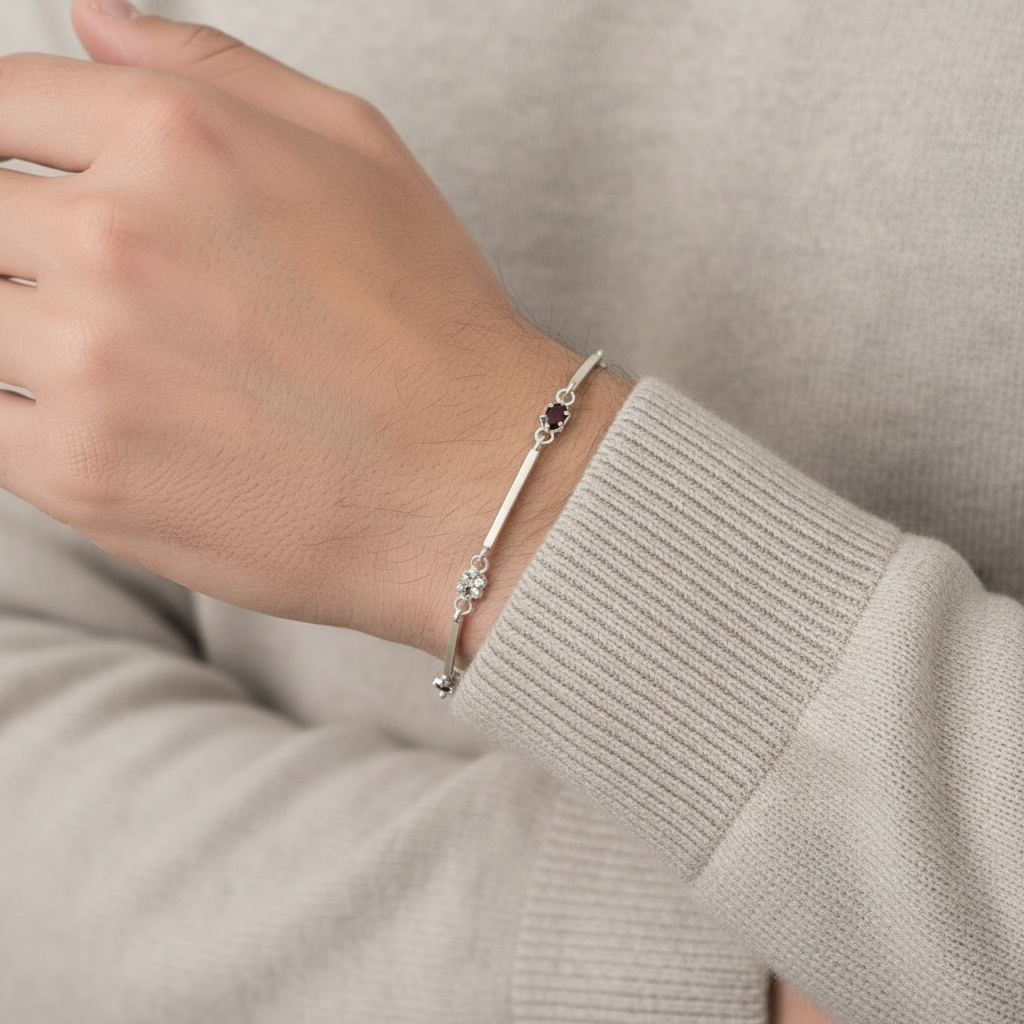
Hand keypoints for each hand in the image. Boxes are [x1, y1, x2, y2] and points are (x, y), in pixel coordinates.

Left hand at [0, 1, 628, 655]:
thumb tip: (88, 21)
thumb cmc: (431, 323)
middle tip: (108, 292)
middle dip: (25, 243)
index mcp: (178, 137)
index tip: (37, 187)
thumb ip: (210, 64)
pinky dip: (28, 414)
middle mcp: (117, 238)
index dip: (10, 145)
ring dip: (27, 331)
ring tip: (126, 361)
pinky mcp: (82, 474)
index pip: (0, 103)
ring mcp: (90, 363)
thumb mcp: (357, 148)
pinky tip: (112, 419)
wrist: (471, 483)